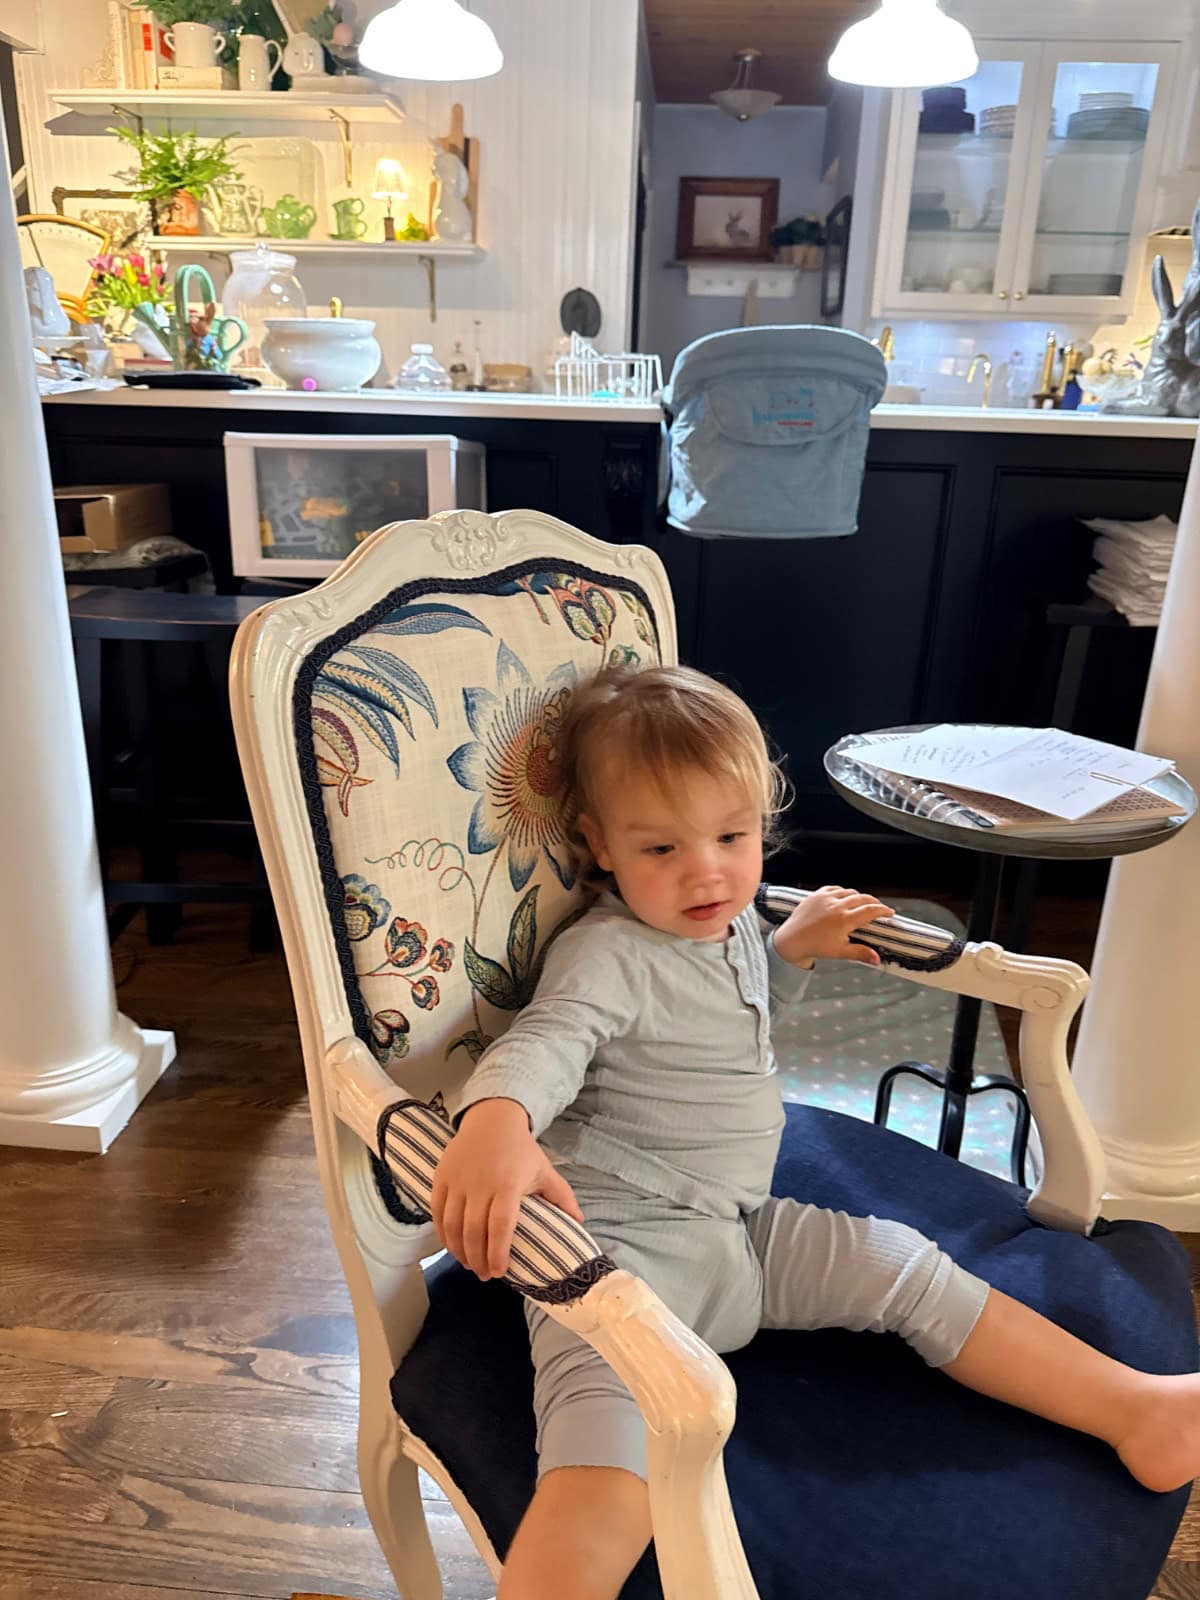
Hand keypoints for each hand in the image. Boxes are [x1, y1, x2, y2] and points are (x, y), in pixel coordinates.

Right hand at [431, 1097, 583, 1280]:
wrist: (492, 1119)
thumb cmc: (520, 1149)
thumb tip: (580, 1221)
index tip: (500, 1272)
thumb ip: (562, 1196)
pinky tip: (451, 1247)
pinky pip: (437, 1212)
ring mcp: (458, 1180)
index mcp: (508, 1183)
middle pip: (475, 1231)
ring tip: (469, 1265)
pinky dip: (442, 1234)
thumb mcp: (544, 1170)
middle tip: (485, 1275)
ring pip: (453, 1225)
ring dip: (459, 1251)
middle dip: (478, 1259)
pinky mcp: (442, 1177)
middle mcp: (481, 1183)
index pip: (501, 1225)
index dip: (498, 1252)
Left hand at [772, 885, 894, 967]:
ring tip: (862, 903)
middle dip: (874, 902)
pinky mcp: (816, 895)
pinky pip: (834, 888)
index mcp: (844, 920)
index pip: (870, 910)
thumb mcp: (839, 952)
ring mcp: (825, 898)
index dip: (883, 910)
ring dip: (858, 896)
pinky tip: (845, 897)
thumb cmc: (816, 946)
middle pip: (863, 898)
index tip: (891, 912)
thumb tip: (878, 959)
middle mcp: (836, 906)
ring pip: (849, 891)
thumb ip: (860, 953)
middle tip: (879, 908)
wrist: (791, 940)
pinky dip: (843, 892)